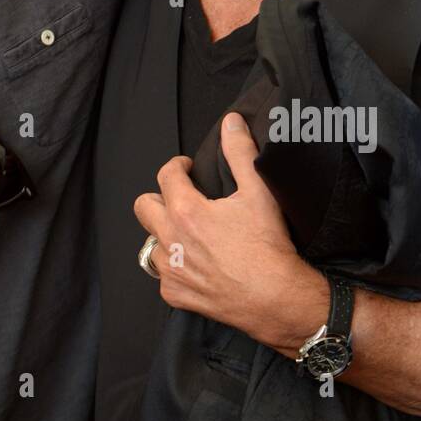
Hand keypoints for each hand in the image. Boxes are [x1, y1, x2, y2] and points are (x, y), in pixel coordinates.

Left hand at [134, 113, 326, 348]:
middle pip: (144, 206)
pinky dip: (175, 266)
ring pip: (152, 241)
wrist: (275, 298)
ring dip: (167, 233)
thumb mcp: (258, 192)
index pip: (166, 174)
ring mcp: (170, 269)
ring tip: (190, 233)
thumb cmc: (267, 246)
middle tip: (183, 199)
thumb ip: (240, 152)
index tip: (187, 169)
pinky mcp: (175, 293)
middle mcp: (170, 239)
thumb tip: (231, 122)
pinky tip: (196, 263)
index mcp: (186, 210)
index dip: (177, 166)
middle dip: (160, 197)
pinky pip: (164, 274)